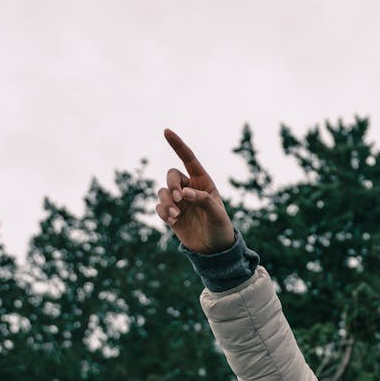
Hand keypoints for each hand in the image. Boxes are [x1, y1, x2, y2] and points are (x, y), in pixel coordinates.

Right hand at [156, 129, 234, 253]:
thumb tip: (184, 192)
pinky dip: (163, 212)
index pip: (189, 159)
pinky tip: (173, 221)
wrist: (214, 249)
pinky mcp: (171, 213)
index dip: (178, 145)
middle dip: (171, 185)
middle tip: (179, 199)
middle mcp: (189, 188)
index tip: (166, 131)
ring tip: (177, 216)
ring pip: (162, 191)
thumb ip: (203, 200)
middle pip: (172, 176)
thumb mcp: (217, 214)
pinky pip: (159, 207)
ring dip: (166, 202)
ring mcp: (178, 201)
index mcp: (203, 182)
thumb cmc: (220, 228)